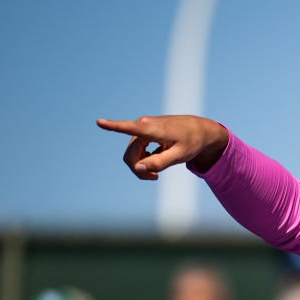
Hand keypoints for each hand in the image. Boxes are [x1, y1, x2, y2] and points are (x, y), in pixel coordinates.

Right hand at [96, 115, 228, 179]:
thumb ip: (161, 162)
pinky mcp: (144, 133)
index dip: (113, 126)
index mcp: (151, 128)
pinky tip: (156, 164)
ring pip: (132, 154)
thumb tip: (139, 168)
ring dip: (142, 166)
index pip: (129, 128)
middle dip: (139, 169)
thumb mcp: (180, 156)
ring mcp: (142, 129)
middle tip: (155, 178)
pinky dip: (144, 161)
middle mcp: (143, 125)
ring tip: (158, 173)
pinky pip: (136, 151)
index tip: (98, 122)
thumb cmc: (192, 142)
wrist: (200, 130)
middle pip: (130, 154)